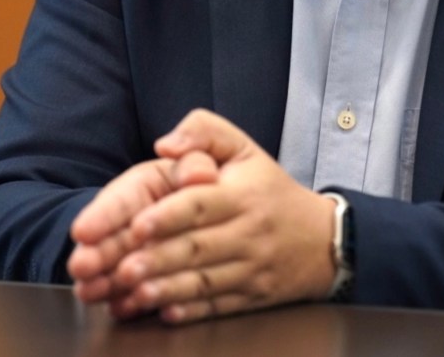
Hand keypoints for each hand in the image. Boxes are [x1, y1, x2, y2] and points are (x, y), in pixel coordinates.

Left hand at [79, 108, 339, 322]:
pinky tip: (165, 312)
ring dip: (167, 289)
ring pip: (205, 281)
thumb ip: (204, 131)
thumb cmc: (271, 189)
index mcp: (242, 194)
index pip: (201, 204)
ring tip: (133, 294)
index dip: (168, 216)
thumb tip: (164, 144)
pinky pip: (219, 306)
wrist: (324, 239)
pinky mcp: (252, 297)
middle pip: (197, 248)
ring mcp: (252, 268)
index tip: (136, 226)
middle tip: (120, 269)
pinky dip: (191, 311)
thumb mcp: (245, 148)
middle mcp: (248, 232)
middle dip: (157, 259)